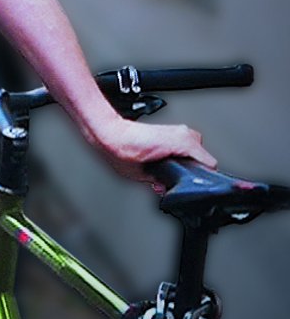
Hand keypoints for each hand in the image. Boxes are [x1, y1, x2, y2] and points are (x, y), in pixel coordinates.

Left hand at [83, 115, 216, 186]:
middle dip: (189, 173)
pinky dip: (178, 156)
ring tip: (165, 170)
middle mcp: (185, 134)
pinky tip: (164, 162)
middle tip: (174, 181)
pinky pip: (184, 147)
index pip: (209, 165)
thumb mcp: (145, 175)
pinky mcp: (172, 131)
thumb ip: (164, 182)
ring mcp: (179, 130)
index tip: (192, 186)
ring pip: (193, 154)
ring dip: (183, 164)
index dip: (200, 179)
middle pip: (201, 161)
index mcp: (183, 143)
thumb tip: (170, 188)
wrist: (109, 134)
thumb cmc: (122, 151)